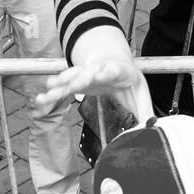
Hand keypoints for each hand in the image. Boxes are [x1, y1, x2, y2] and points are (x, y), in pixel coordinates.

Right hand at [37, 28, 152, 122]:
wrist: (116, 63)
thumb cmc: (129, 82)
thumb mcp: (140, 94)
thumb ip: (144, 111)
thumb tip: (151, 129)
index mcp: (118, 71)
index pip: (112, 69)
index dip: (106, 71)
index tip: (101, 73)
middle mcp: (99, 69)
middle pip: (88, 72)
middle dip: (79, 78)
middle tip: (70, 85)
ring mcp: (85, 73)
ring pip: (71, 77)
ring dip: (59, 85)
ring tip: (46, 92)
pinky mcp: (76, 80)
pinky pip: (62, 86)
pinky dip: (52, 93)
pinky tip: (41, 99)